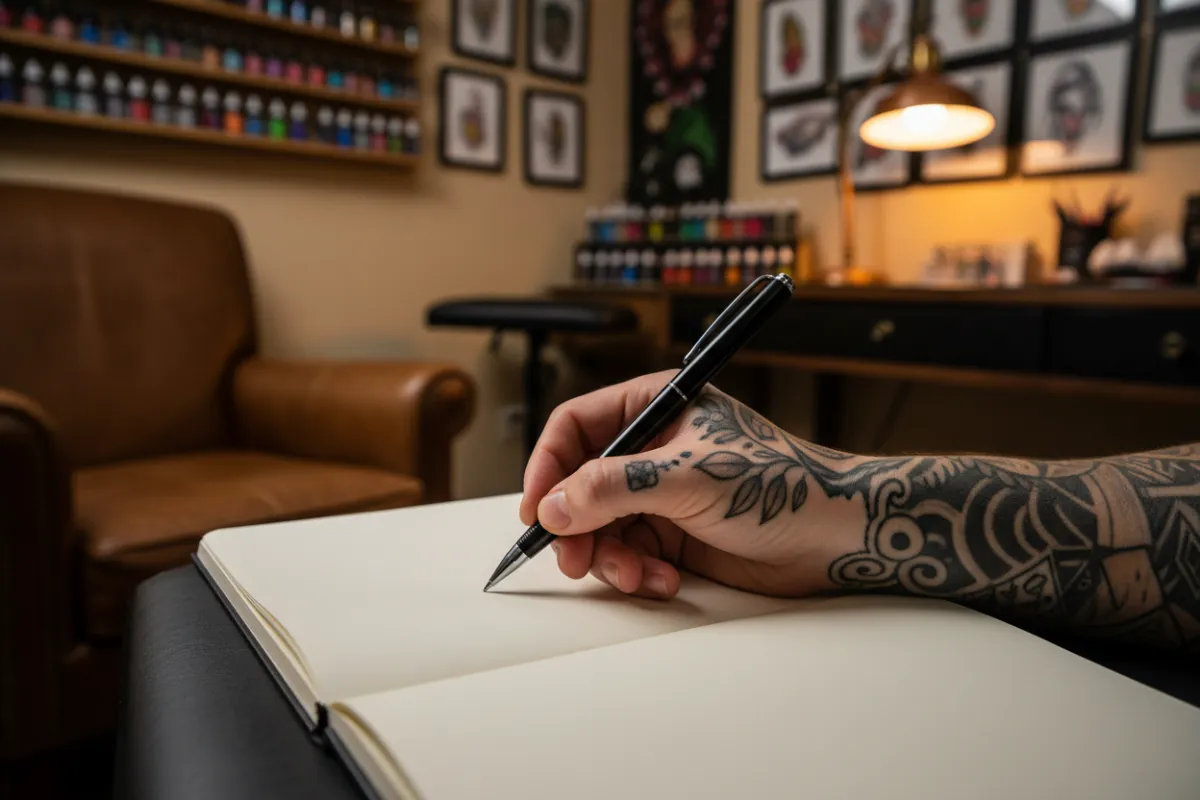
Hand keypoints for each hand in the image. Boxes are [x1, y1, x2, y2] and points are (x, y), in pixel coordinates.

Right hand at [520, 371, 865, 599]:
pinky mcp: (674, 535)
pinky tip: (666, 581)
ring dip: (609, 557)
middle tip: (574, 560)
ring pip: (600, 526)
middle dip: (576, 526)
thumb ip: (613, 488)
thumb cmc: (776, 486)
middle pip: (580, 483)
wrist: (835, 535)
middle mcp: (652, 447)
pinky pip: (629, 554)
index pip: (576, 426)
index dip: (548, 466)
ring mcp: (661, 493)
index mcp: (656, 406)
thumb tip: (553, 506)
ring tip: (635, 576)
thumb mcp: (686, 479)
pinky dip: (637, 572)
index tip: (536, 510)